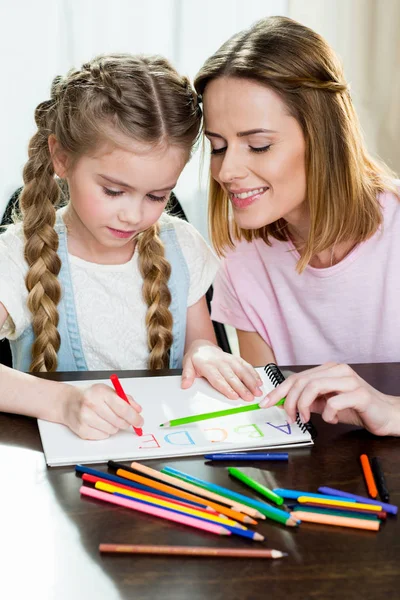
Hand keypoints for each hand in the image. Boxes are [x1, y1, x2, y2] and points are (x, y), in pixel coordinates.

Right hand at [61, 383, 143, 439]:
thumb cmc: (91, 396)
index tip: (140, 422)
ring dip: (114, 427)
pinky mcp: (82, 430)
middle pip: (119, 421)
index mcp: (100, 392)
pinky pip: (103, 436)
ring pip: (112, 430)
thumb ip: (125, 399)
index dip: (134, 417)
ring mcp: (85, 418)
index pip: (123, 408)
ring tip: (106, 419)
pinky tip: (98, 423)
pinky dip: (104, 432)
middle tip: (125, 421)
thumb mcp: (108, 391)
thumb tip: (138, 410)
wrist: (68, 402)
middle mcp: (91, 404)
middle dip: (126, 423)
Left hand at [181, 340, 262, 400]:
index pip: (218, 379)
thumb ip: (187, 375)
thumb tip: (185, 385)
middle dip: (242, 388)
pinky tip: (259, 381)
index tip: (234, 396)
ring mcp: (229, 359)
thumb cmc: (196, 358)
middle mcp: (220, 362)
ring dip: (251, 381)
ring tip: (258, 391)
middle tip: (249, 398)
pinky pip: (246, 365)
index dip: (227, 388)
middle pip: (232, 377)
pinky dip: (253, 373)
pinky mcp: (235, 358)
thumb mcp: (187, 365)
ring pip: (242, 371)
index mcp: (208, 365)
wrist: (202, 346)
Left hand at [260, 362, 399, 435]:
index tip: (265, 403)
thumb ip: (309, 401)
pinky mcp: (360, 394)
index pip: (297, 377)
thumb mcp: (326, 404)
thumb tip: (284, 403)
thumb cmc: (356, 408)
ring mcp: (349, 380)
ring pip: (314, 387)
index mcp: (328, 369)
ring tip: (307, 419)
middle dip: (289, 401)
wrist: (386, 415)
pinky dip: (328, 414)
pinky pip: (334, 402)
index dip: (279, 391)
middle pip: (302, 381)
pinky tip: (332, 420)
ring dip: (304, 406)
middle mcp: (338, 370)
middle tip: (289, 418)